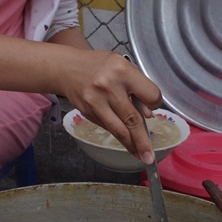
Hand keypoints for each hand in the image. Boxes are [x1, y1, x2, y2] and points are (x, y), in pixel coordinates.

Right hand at [59, 49, 161, 163]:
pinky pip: (107, 127)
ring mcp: (96, 102)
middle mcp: (109, 87)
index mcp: (123, 71)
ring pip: (118, 129)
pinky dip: (117, 134)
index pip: (150, 95)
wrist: (66, 68)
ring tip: (140, 155)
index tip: (154, 107)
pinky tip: (125, 139)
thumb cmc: (98, 65)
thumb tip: (148, 113)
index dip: (155, 103)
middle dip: (143, 141)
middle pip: (132, 120)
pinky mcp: (88, 112)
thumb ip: (138, 86)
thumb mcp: (123, 66)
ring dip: (131, 145)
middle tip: (150, 156)